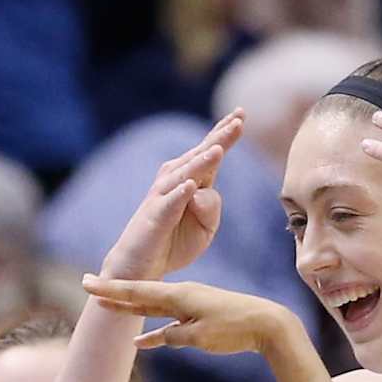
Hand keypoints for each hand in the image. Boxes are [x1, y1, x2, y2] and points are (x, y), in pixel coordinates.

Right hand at [84, 276, 297, 356]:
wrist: (267, 324)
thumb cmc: (235, 328)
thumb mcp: (200, 336)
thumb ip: (174, 336)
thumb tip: (157, 338)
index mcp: (179, 295)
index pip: (137, 291)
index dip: (111, 289)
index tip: (88, 283)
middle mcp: (181, 296)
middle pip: (140, 295)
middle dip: (114, 292)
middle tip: (88, 285)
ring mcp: (189, 307)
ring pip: (153, 308)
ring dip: (131, 309)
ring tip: (108, 307)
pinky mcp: (198, 319)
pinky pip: (170, 324)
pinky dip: (155, 333)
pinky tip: (141, 343)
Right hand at [101, 112, 243, 281]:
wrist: (141, 266)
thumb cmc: (173, 243)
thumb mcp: (205, 229)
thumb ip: (212, 208)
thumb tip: (201, 190)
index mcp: (192, 181)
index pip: (210, 151)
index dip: (224, 133)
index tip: (241, 114)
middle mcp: (176, 181)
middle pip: (200, 155)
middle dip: (219, 137)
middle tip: (238, 120)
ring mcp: (163, 196)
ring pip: (186, 174)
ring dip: (201, 161)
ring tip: (218, 149)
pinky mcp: (154, 216)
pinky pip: (169, 203)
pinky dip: (180, 194)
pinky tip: (191, 185)